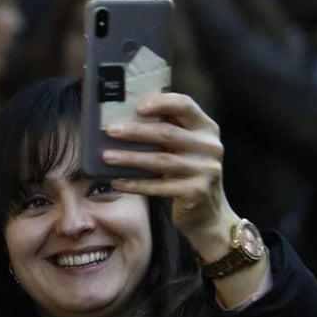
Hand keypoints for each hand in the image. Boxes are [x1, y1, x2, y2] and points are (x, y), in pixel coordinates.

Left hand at [100, 93, 238, 255]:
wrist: (209, 214)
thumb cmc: (189, 174)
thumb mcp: (187, 148)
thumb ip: (170, 130)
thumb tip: (127, 116)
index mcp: (207, 128)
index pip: (185, 105)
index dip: (161, 103)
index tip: (137, 107)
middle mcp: (209, 147)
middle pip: (168, 133)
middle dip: (136, 131)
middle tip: (110, 131)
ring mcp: (205, 170)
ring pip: (160, 160)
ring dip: (130, 158)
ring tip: (107, 156)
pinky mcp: (195, 192)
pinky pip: (159, 186)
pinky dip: (135, 184)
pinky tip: (117, 181)